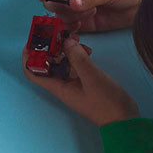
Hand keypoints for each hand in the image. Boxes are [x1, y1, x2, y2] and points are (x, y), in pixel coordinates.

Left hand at [23, 38, 138, 126]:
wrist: (123, 119)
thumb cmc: (107, 104)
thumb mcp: (91, 77)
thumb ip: (77, 58)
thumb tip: (65, 42)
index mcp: (58, 88)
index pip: (33, 72)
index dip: (29, 56)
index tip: (33, 41)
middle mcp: (62, 86)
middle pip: (46, 64)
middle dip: (50, 47)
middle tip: (57, 34)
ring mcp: (73, 84)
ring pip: (62, 62)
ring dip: (65, 50)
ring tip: (76, 39)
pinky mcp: (84, 81)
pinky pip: (75, 66)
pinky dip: (77, 56)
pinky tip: (86, 50)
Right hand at [38, 0, 150, 31]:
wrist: (144, 1)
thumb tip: (72, 3)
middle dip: (59, 5)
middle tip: (75, 7)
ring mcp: (78, 7)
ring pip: (59, 14)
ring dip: (69, 16)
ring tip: (89, 13)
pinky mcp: (83, 21)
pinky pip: (68, 26)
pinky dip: (70, 27)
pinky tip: (81, 24)